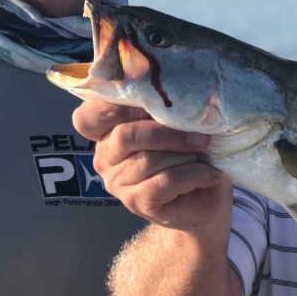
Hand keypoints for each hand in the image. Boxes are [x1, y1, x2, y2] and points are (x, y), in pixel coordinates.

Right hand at [73, 99, 230, 235]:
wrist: (205, 197)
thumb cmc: (190, 152)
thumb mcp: (177, 122)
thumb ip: (165, 107)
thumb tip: (179, 93)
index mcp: (107, 131)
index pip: (88, 116)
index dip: (115, 106)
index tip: (150, 101)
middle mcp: (105, 156)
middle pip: (125, 135)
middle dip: (167, 132)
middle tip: (200, 136)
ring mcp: (117, 182)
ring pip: (148, 160)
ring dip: (185, 155)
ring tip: (204, 155)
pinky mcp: (137, 202)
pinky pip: (165, 182)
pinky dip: (193, 174)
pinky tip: (208, 173)